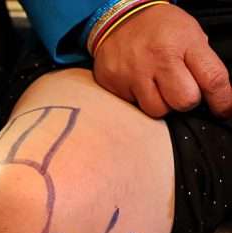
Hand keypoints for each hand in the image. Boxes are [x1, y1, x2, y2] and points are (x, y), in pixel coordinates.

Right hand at [93, 4, 231, 118]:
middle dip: (186, 100)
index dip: (223, 101)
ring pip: (157, 110)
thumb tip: (212, 94)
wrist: (118, 18)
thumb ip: (202, 63)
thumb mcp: (190, 34)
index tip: (224, 110)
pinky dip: (140, 99)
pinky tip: (138, 83)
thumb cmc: (159, 27)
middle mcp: (158, 58)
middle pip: (184, 101)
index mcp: (184, 43)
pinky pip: (133, 105)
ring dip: (162, 104)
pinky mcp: (114, 83)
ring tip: (157, 87)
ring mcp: (133, 73)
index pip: (213, 79)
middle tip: (180, 89)